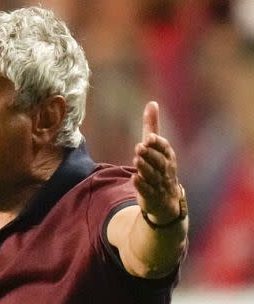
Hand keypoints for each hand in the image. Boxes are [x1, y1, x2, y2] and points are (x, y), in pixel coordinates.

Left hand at [132, 102, 181, 223]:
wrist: (166, 200)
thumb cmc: (160, 168)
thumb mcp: (157, 148)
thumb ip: (152, 127)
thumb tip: (152, 103)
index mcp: (168, 157)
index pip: (165, 149)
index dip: (158, 144)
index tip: (150, 137)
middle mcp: (166, 170)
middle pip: (159, 162)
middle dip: (150, 155)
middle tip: (140, 147)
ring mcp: (159, 184)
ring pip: (153, 176)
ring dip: (145, 168)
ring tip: (137, 160)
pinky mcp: (151, 197)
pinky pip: (147, 191)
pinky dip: (141, 186)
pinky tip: (135, 178)